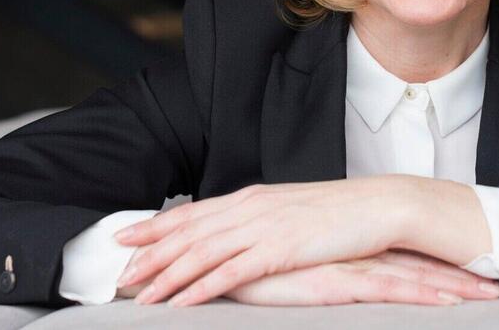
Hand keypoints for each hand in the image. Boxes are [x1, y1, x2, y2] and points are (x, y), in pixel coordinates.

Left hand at [112, 175, 486, 306]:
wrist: (378, 206)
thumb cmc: (337, 214)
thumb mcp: (290, 213)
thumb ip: (259, 222)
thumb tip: (235, 235)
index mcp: (251, 198)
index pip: (192, 212)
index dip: (156, 225)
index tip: (126, 236)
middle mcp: (249, 208)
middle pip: (187, 231)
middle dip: (149, 251)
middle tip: (120, 270)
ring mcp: (263, 227)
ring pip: (200, 252)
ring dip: (166, 273)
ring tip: (140, 292)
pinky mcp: (279, 249)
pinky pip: (230, 273)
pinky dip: (199, 287)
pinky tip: (180, 301)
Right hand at [225, 249, 498, 306]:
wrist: (219, 255)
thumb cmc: (250, 265)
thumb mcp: (290, 268)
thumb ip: (315, 268)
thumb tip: (334, 273)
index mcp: (347, 248)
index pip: (404, 255)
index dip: (443, 263)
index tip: (481, 272)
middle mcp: (354, 252)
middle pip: (421, 264)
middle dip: (466, 276)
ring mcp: (347, 264)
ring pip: (415, 276)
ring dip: (458, 286)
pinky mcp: (333, 280)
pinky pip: (386, 290)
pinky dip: (422, 294)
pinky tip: (449, 302)